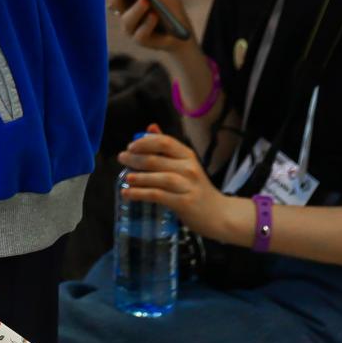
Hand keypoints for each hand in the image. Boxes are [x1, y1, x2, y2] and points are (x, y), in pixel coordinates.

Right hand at [106, 0, 196, 55]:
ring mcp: (131, 28)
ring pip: (127, 19)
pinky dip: (147, 24)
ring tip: (145, 0)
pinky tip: (154, 16)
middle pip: (114, 1)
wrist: (183, 31)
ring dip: (136, 9)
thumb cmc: (167, 3)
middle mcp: (124, 12)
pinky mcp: (141, 40)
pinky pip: (141, 34)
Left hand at [119, 127, 250, 243]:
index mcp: (188, 156)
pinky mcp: (184, 203)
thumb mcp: (185, 164)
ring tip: (126, 178)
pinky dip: (140, 194)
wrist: (219, 214)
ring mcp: (188, 186)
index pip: (165, 142)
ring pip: (159, 177)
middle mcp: (189, 169)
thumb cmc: (197, 188)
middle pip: (157, 160)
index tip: (130, 146)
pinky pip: (158, 195)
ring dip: (139, 177)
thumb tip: (150, 127)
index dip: (145, 142)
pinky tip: (128, 194)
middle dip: (135, 158)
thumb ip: (168, 148)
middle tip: (121, 159)